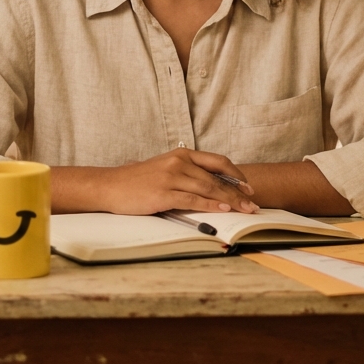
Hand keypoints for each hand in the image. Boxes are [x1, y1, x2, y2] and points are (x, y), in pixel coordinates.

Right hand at [94, 148, 257, 215]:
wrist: (110, 186)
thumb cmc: (137, 181)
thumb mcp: (164, 169)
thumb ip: (186, 174)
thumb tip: (212, 187)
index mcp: (181, 154)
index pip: (217, 161)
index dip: (236, 174)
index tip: (248, 186)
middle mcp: (179, 162)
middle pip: (216, 178)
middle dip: (238, 192)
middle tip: (253, 204)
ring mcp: (171, 177)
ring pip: (208, 189)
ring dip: (230, 200)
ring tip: (244, 210)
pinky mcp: (164, 193)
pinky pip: (193, 200)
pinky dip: (211, 205)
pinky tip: (223, 210)